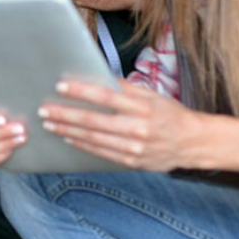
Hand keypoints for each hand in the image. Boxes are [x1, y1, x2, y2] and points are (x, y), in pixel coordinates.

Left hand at [40, 80, 209, 170]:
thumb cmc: (171, 115)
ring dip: (68, 130)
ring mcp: (133, 147)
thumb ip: (125, 88)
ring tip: (50, 123)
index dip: (82, 92)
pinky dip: (82, 145)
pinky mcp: (131, 161)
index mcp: (143, 107)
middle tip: (45, 110)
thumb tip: (98, 77)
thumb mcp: (152, 95)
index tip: (61, 86)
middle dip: (66, 115)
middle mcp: (137, 128)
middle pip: (94, 121)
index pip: (106, 97)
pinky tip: (68, 137)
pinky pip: (101, 152)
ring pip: (94, 139)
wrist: (193, 143)